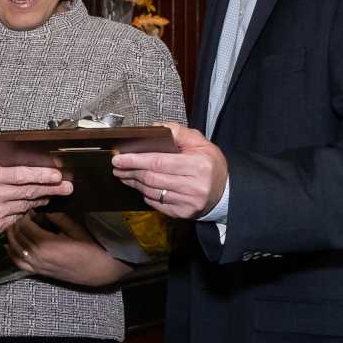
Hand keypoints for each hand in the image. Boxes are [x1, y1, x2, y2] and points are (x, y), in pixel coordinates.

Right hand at [0, 161, 71, 252]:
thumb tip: (15, 163)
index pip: (22, 175)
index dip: (43, 175)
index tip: (57, 175)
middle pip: (29, 192)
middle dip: (51, 189)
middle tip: (67, 187)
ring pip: (25, 206)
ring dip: (39, 200)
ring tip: (50, 194)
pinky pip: (15, 219)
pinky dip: (23, 211)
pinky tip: (29, 206)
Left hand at [7, 212, 129, 286]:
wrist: (100, 271)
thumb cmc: (91, 248)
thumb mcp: (75, 229)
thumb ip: (57, 217)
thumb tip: (43, 207)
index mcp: (45, 244)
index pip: (24, 225)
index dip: (24, 214)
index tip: (28, 205)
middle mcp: (37, 256)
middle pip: (17, 236)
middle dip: (16, 222)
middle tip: (21, 212)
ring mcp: (37, 266)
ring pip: (15, 249)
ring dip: (12, 236)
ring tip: (15, 224)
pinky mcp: (39, 272)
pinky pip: (18, 263)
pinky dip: (12, 253)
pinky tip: (10, 244)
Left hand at [112, 122, 227, 218]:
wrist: (225, 193)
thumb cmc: (211, 166)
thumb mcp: (201, 143)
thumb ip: (179, 133)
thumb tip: (156, 128)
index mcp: (197, 166)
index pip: (159, 162)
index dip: (136, 160)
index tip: (120, 157)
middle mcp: (193, 186)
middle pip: (152, 178)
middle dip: (131, 171)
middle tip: (117, 165)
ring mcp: (187, 202)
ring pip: (152, 191)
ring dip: (134, 182)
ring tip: (124, 174)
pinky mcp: (182, 214)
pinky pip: (157, 203)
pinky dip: (145, 194)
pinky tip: (140, 186)